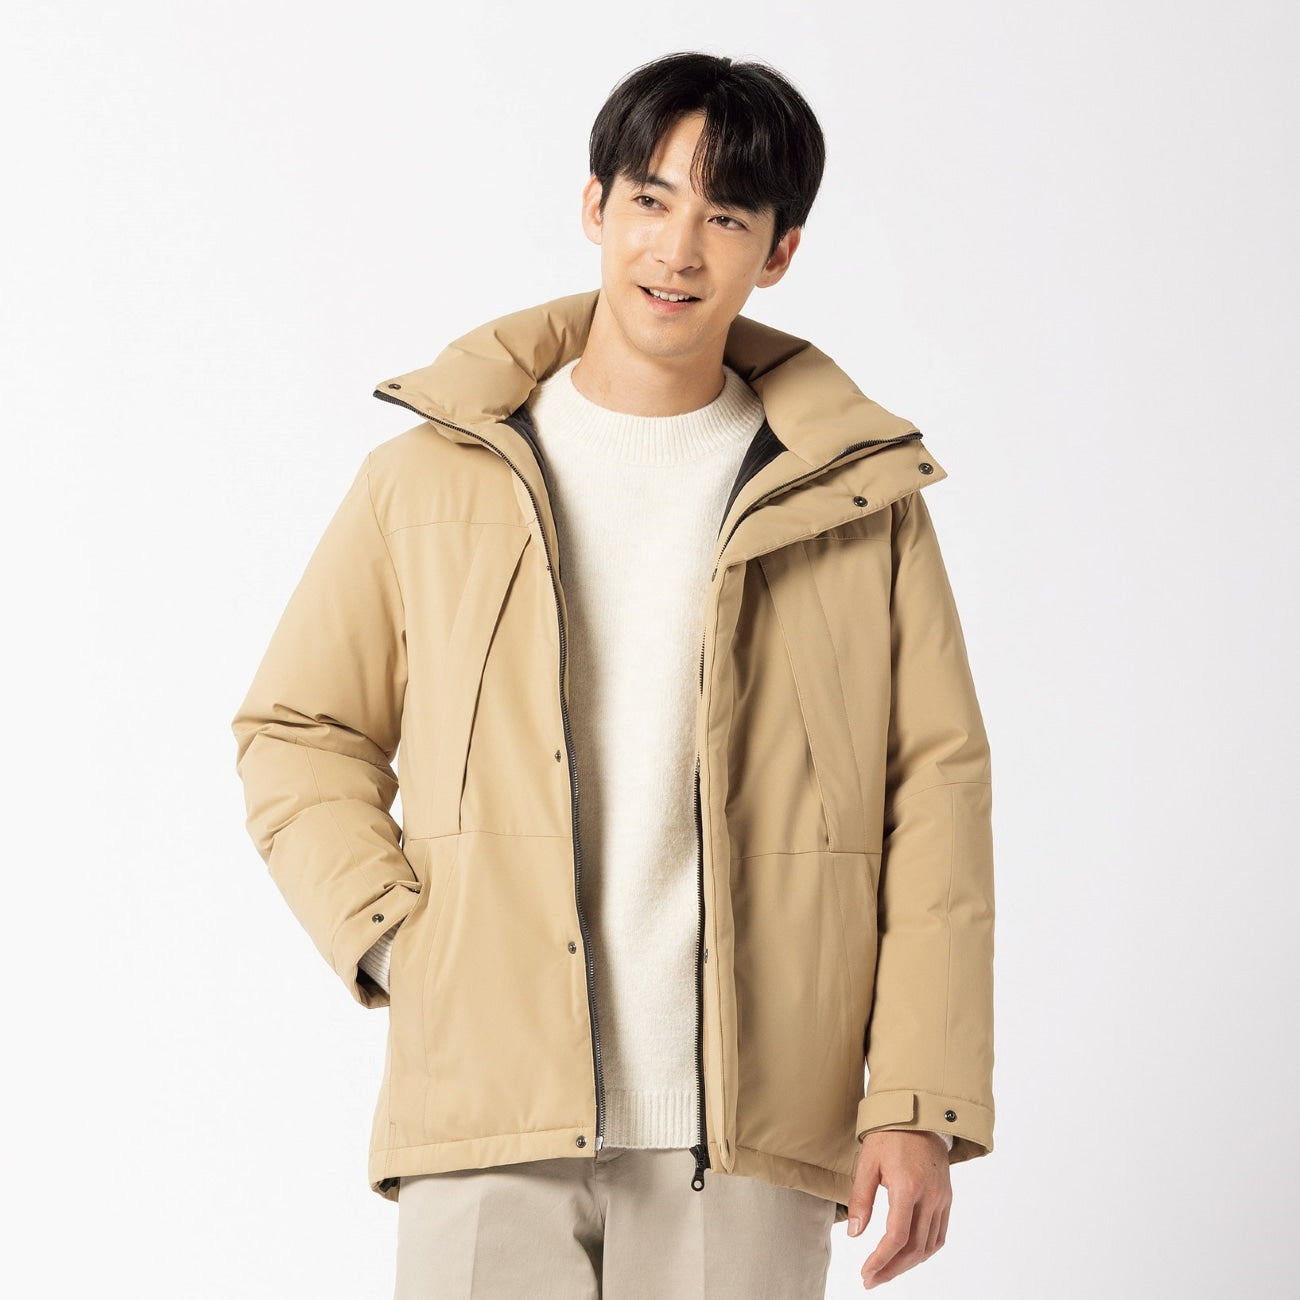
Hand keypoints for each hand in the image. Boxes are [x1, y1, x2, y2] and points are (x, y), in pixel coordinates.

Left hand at [847, 1130, 951, 1289]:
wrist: (918, 1114)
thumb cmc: (889, 1135)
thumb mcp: (867, 1162)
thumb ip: (861, 1199)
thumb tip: (856, 1234)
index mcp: (908, 1186)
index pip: (897, 1237)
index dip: (881, 1260)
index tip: (866, 1273)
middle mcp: (930, 1196)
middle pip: (914, 1248)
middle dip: (892, 1269)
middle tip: (872, 1279)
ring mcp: (942, 1198)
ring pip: (929, 1246)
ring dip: (908, 1264)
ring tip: (886, 1271)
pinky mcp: (947, 1198)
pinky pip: (940, 1234)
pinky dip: (925, 1251)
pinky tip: (909, 1256)